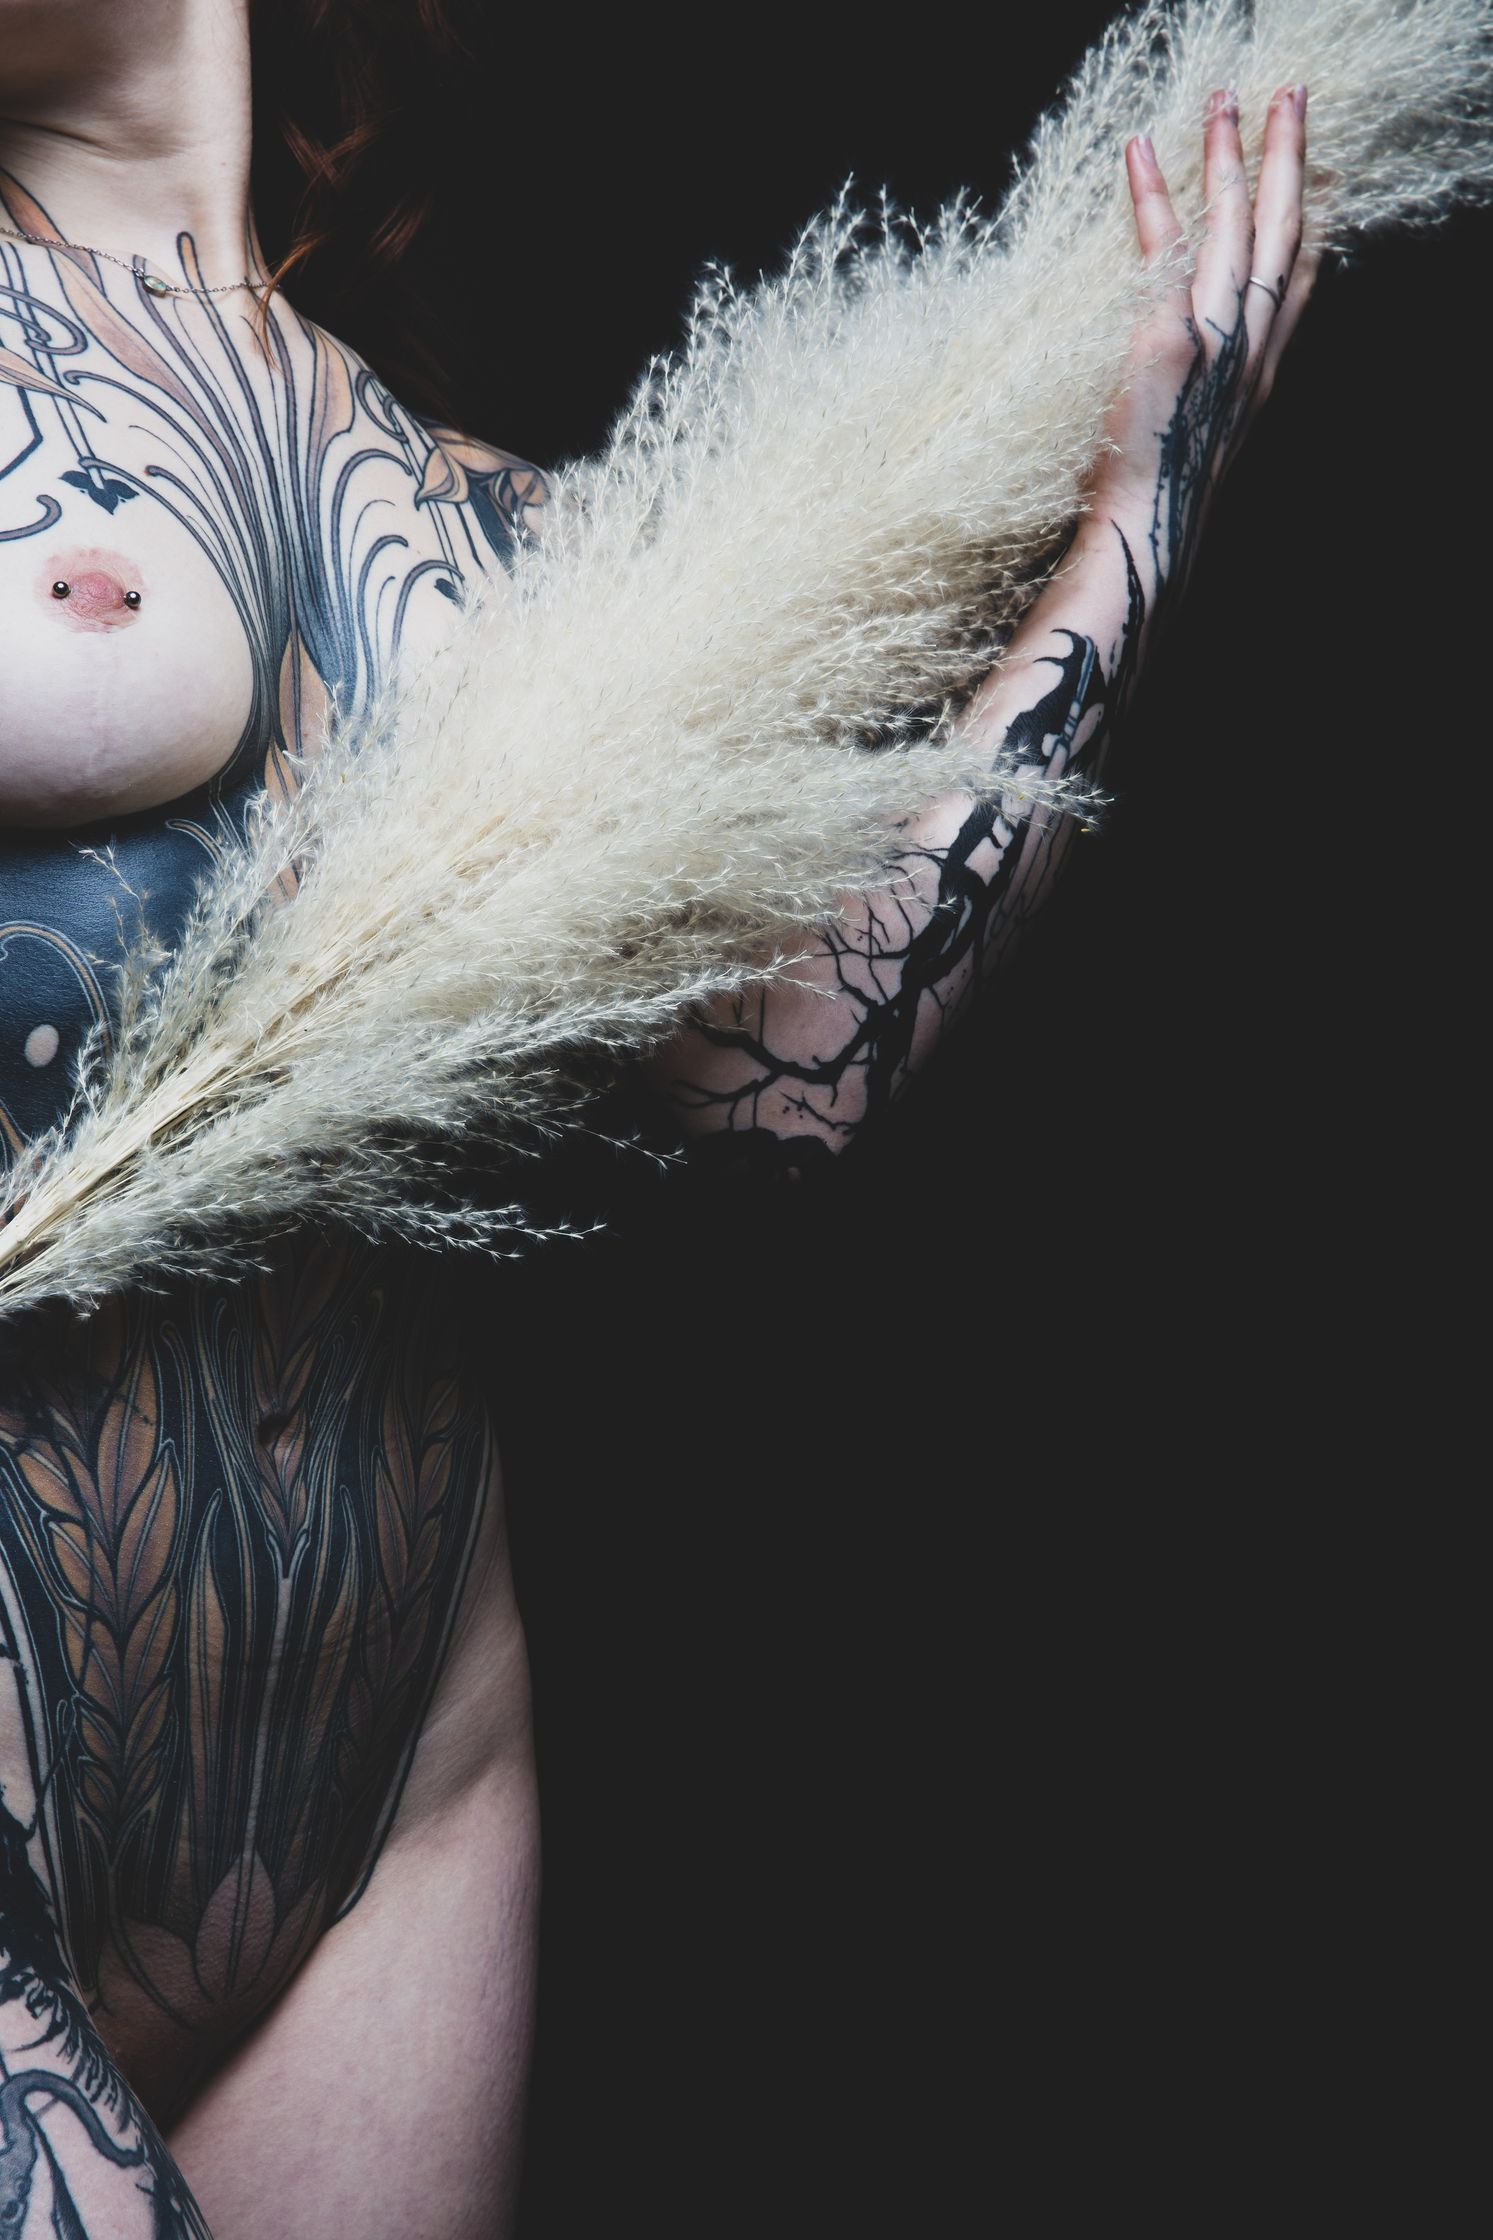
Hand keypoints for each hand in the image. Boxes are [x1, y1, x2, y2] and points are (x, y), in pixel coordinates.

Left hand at [1083, 83, 1318, 582]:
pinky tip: (1140, 151)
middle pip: (1282, 233)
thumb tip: (1180, 367)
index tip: (1318, 169)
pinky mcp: (1166, 342)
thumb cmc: (1153, 498)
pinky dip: (1151, 196)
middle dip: (1287, 158)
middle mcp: (1249, 351)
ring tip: (1224, 99)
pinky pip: (1161, 250)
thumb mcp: (1197, 441)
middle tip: (1287, 96)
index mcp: (1258, 376)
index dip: (1311, 217)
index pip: (1299, 280)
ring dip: (1229, 155)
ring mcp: (1212, 342)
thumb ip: (1203, 395)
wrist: (1140, 540)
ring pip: (1236, 226)